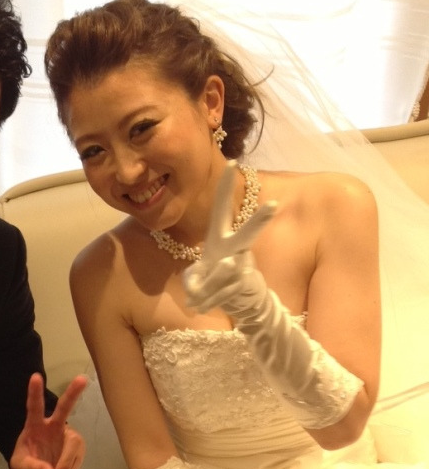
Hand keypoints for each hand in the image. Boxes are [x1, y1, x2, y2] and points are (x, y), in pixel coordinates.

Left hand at [9, 372, 86, 468]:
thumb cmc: (25, 463)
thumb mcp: (20, 467)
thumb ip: (32, 468)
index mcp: (34, 425)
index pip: (34, 407)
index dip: (34, 393)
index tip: (35, 376)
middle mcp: (53, 426)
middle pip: (64, 408)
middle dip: (73, 393)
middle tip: (82, 379)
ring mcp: (67, 436)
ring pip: (73, 444)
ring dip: (66, 464)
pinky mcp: (76, 449)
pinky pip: (77, 460)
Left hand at [184, 160, 275, 315]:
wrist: (242, 304)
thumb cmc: (216, 279)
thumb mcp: (204, 265)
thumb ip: (199, 264)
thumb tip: (207, 264)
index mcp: (222, 239)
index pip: (224, 210)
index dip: (226, 188)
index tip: (230, 162)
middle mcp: (236, 250)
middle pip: (248, 234)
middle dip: (259, 221)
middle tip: (273, 205)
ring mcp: (242, 267)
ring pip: (226, 271)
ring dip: (209, 283)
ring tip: (196, 293)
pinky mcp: (244, 286)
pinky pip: (223, 292)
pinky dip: (206, 300)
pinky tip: (196, 306)